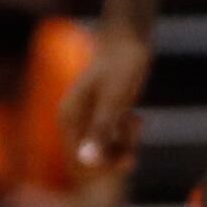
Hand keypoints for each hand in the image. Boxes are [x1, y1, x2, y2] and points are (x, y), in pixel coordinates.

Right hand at [60, 30, 150, 169]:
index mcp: (69, 119)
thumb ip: (99, 131)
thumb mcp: (114, 100)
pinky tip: (135, 117)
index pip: (80, 161)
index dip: (104, 166)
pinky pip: (112, 138)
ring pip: (105, 149)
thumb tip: (88, 162)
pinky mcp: (102, 115)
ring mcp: (88, 119)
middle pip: (92, 158)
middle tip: (136, 138)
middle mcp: (75, 122)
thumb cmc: (121, 66)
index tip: (130, 157)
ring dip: (123, 144)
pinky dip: (125, 135)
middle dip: (116, 155)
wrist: (129, 40)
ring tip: (136, 120)